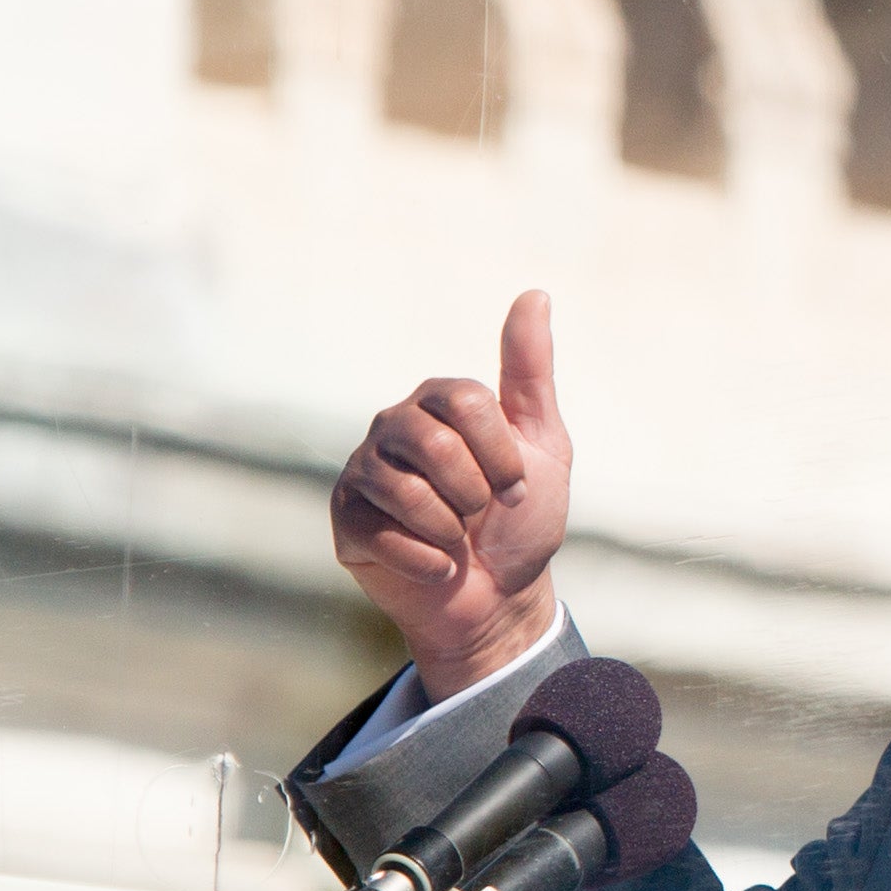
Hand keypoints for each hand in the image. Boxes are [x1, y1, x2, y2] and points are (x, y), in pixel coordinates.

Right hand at [332, 288, 572, 697]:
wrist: (500, 597)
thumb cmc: (521, 519)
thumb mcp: (544, 444)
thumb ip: (531, 373)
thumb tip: (535, 293)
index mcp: (439, 402)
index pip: (466, 401)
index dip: (501, 453)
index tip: (517, 487)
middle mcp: (393, 426)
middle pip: (433, 443)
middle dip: (475, 492)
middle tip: (482, 514)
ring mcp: (363, 472)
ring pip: (406, 490)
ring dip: (450, 529)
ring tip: (456, 537)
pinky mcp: (345, 520)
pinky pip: (384, 535)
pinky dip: (429, 561)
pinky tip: (436, 565)